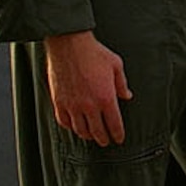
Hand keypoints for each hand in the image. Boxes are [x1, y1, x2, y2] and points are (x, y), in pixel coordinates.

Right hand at [44, 30, 132, 145]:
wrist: (68, 44)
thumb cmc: (93, 52)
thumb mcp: (116, 65)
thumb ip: (122, 83)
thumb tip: (127, 96)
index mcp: (106, 98)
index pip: (114, 124)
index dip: (118, 134)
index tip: (119, 139)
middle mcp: (89, 105)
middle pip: (98, 132)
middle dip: (104, 139)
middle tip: (106, 141)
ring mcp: (72, 105)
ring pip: (81, 130)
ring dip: (88, 135)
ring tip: (92, 135)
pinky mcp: (59, 102)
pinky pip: (64, 122)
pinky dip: (71, 127)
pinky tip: (75, 126)